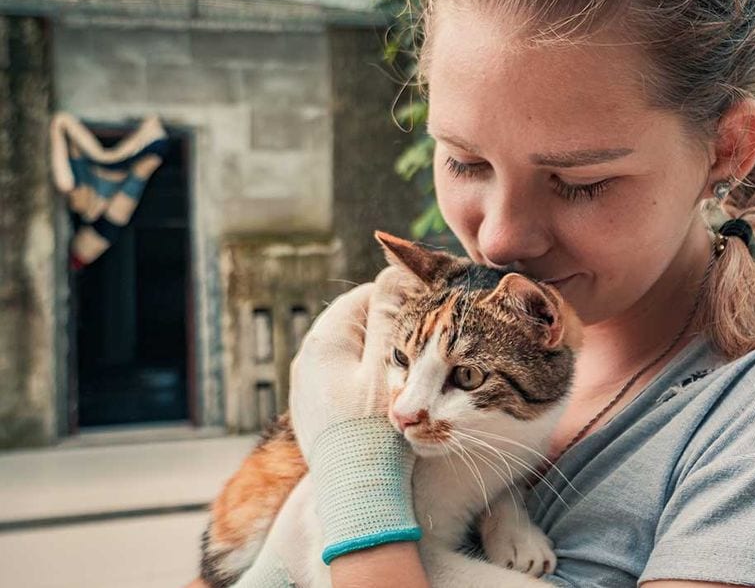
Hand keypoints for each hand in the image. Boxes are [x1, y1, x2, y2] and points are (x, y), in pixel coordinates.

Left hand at [288, 266, 419, 565]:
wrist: (356, 499)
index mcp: (322, 340)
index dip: (403, 300)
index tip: (431, 319)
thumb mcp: (389, 366)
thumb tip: (393, 270)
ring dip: (382, 359)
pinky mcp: (315, 417)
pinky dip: (369, 385)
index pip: (365, 295)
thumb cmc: (374, 432)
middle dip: (393, 331)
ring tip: (409, 381)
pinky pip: (346, 385)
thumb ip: (391, 315)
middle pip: (359, 325)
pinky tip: (387, 406)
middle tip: (424, 352)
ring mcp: (307, 391)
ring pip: (354, 356)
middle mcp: (306, 360)